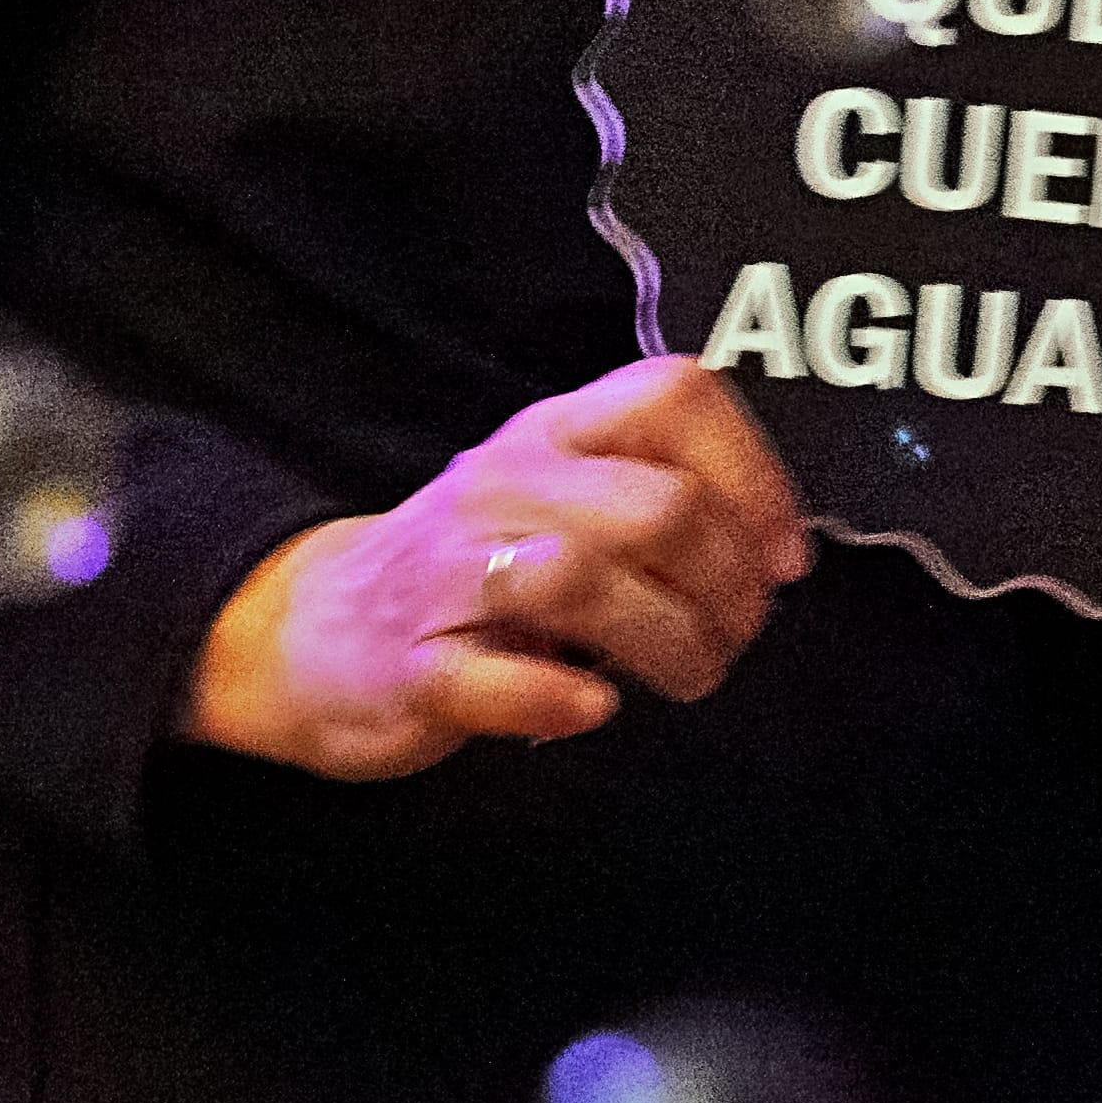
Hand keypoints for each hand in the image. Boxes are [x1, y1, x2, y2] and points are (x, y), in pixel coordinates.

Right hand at [180, 356, 812, 783]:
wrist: (316, 633)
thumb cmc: (476, 569)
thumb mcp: (561, 498)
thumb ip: (658, 498)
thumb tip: (780, 550)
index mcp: (556, 428)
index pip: (675, 394)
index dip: (755, 473)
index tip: (785, 555)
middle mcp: (505, 478)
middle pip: (655, 507)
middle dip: (727, 588)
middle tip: (734, 635)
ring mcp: (449, 568)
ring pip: (581, 580)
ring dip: (667, 644)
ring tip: (688, 674)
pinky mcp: (407, 663)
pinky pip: (489, 676)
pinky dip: (554, 699)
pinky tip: (590, 708)